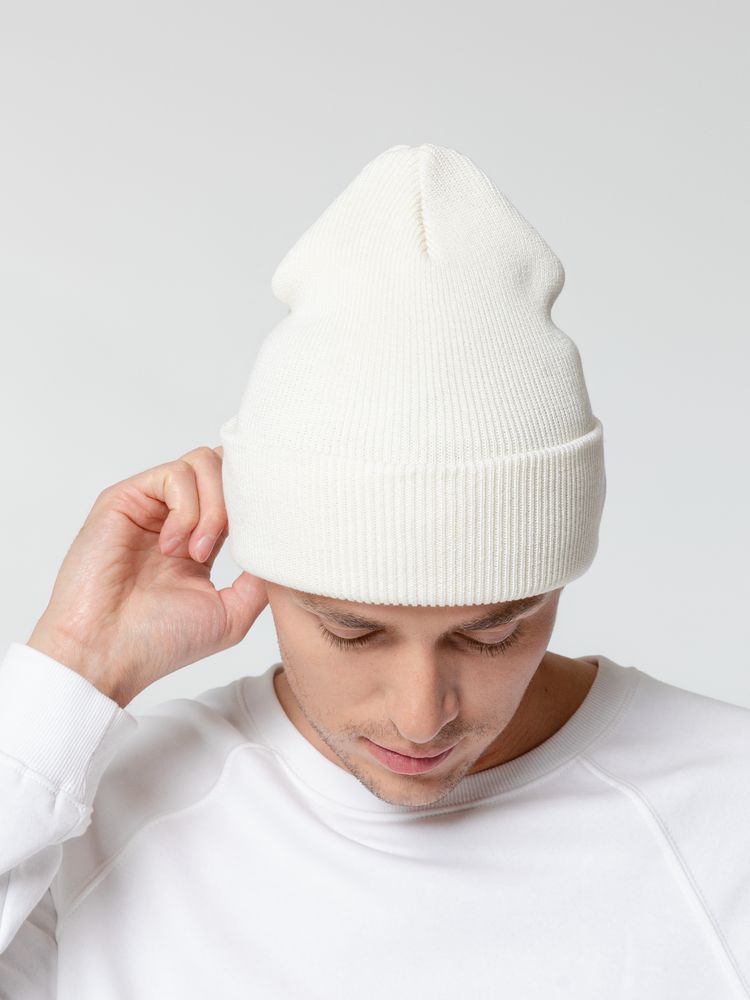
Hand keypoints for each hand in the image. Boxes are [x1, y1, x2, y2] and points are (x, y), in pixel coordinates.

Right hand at [26, 445, 267, 706]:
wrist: (106, 655)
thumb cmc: (159, 642)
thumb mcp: (232, 613)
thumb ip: (260, 577)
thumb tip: (283, 547)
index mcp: (200, 540)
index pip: (237, 493)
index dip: (258, 506)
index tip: (261, 541)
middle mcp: (175, 517)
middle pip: (225, 466)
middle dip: (239, 501)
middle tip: (227, 547)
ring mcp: (150, 506)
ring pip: (204, 463)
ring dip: (213, 509)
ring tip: (197, 553)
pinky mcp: (124, 498)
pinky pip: (175, 474)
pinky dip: (187, 509)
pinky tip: (173, 547)